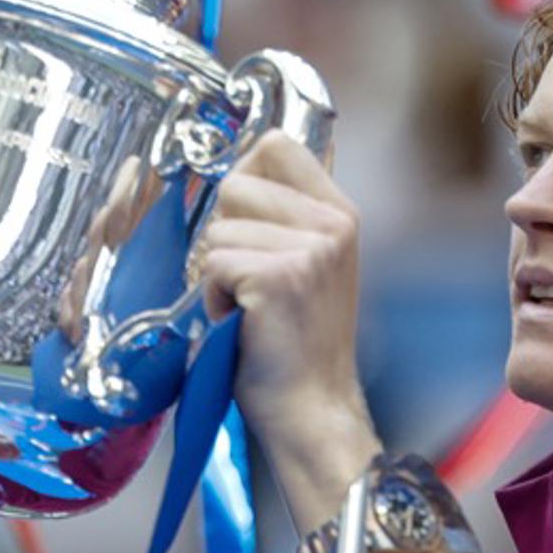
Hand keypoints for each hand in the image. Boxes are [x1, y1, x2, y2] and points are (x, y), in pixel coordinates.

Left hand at [199, 131, 379, 527]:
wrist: (312, 408)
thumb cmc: (296, 344)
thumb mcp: (309, 263)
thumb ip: (285, 215)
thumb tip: (238, 168)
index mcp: (340, 212)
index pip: (276, 144)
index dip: (244, 177)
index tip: (244, 220)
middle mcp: (332, 223)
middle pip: (235, 183)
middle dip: (223, 233)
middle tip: (247, 280)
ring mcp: (310, 248)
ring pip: (217, 229)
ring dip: (215, 272)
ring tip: (246, 306)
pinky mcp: (280, 276)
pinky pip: (213, 264)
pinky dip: (212, 298)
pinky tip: (238, 321)